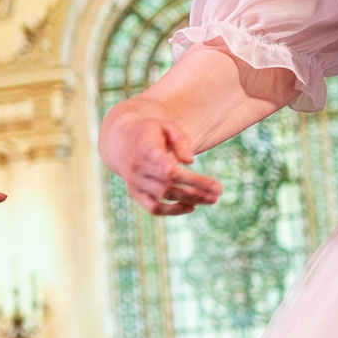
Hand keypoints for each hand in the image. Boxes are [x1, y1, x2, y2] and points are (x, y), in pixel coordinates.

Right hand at [102, 106, 222, 215]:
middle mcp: (137, 169)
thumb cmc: (150, 131)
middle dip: (196, 193)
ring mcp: (134, 183)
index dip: (194, 181)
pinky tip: (191, 206)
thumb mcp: (166, 127)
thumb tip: (190, 162)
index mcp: (145, 151)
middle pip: (170, 187)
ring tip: (211, 200)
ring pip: (163, 198)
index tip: (217, 186)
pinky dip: (171, 211)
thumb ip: (181, 141)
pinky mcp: (134, 193)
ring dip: (189, 201)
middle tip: (217, 195)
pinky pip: (153, 208)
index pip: (171, 172)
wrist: (120, 140)